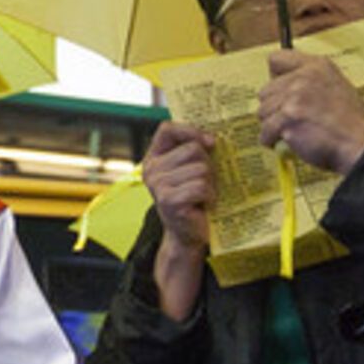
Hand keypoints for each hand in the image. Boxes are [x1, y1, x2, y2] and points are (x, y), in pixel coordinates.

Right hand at [142, 122, 213, 320]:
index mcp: (154, 157)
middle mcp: (151, 170)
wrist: (188, 234)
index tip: (210, 142)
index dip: (190, 130)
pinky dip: (210, 196)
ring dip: (211, 184)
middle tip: (205, 183)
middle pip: (193, 149)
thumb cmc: (194, 198)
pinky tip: (204, 205)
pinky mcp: (169, 201)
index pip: (167, 129)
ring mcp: (158, 186)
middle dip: (208, 165)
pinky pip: (201, 187)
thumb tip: (212, 139)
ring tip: (204, 196)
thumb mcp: (191, 169)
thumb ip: (194, 149)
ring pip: (201, 169)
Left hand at [258, 50, 363, 174]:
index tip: (279, 90)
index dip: (274, 77)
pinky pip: (265, 131)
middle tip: (289, 118)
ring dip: (272, 125)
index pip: (277, 59)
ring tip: (291, 131)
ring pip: (262, 111)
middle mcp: (304, 77)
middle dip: (273, 107)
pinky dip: (271, 140)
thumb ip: (310, 80)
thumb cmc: (349, 123)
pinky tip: (285, 142)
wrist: (359, 144)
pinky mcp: (288, 119)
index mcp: (317, 66)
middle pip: (265, 90)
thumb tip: (283, 85)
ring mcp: (295, 97)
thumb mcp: (337, 85)